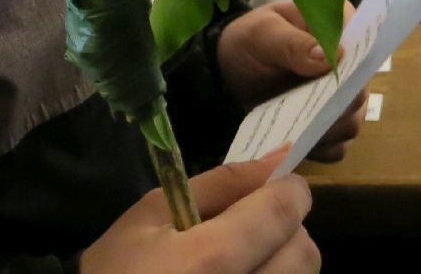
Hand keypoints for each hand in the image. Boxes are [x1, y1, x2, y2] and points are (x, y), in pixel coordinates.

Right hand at [81, 149, 317, 272]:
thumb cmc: (115, 270)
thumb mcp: (151, 214)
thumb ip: (219, 184)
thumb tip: (276, 159)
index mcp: (210, 261)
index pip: (282, 211)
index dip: (289, 188)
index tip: (276, 182)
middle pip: (305, 253)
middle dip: (289, 227)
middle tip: (253, 222)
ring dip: (284, 259)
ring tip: (244, 255)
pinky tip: (242, 273)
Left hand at [217, 1, 366, 162]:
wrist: (231, 71)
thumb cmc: (250, 42)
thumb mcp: (262, 34)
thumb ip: (292, 43)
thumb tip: (333, 57)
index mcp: (339, 26)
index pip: (363, 45)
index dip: (351, 65)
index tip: (327, 83)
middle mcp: (349, 63)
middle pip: (358, 89)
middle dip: (334, 105)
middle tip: (305, 113)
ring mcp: (342, 96)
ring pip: (351, 121)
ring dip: (327, 130)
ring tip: (297, 129)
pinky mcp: (330, 123)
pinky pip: (337, 145)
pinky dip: (320, 148)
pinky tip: (297, 142)